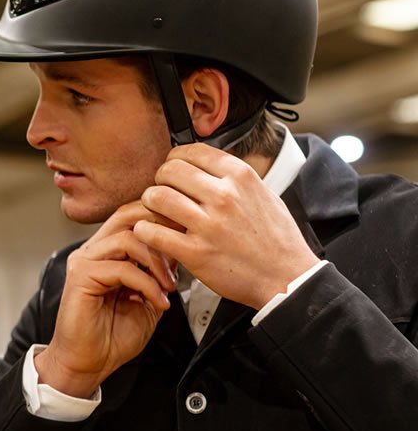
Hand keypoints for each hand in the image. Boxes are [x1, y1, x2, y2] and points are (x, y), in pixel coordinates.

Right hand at [35, 201, 179, 397]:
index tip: (188, 236)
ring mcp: (85, 260)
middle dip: (160, 226)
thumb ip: (160, 273)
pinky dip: (147, 284)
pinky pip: (122, 268)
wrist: (89, 363)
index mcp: (107, 250)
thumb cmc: (113, 335)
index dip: (162, 217)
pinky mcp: (81, 277)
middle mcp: (93, 249)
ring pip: (127, 237)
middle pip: (127, 214)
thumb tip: (181, 251)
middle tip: (184, 246)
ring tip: (170, 285)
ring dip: (157, 260)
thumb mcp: (149, 298)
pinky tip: (159, 302)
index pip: (133, 214)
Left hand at [135, 143, 319, 309]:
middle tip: (161, 191)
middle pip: (170, 170)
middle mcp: (224, 196)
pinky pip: (153, 232)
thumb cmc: (275, 239)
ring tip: (154, 211)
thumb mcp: (263, 194)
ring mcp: (209, 225)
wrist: (287, 278)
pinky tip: (148, 232)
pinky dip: (144, 230)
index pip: (191, 151)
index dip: (174, 158)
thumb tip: (205, 164)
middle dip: (159, 179)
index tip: (173, 169)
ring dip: (149, 202)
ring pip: (157, 196)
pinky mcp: (195, 253)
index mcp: (240, 177)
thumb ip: (233, 178)